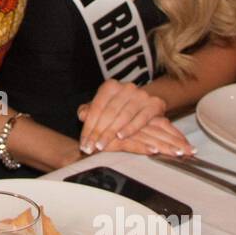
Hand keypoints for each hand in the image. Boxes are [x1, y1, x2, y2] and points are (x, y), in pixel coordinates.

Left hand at [76, 79, 191, 155]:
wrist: (149, 102)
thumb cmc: (120, 107)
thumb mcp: (104, 106)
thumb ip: (91, 110)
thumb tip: (81, 115)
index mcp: (110, 86)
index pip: (96, 107)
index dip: (88, 126)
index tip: (83, 143)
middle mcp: (126, 88)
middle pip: (108, 113)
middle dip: (97, 132)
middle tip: (90, 148)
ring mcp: (141, 95)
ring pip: (123, 116)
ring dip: (110, 133)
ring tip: (101, 146)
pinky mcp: (154, 104)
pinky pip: (140, 119)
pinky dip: (130, 129)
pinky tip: (120, 137)